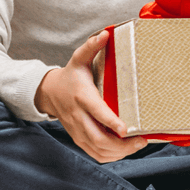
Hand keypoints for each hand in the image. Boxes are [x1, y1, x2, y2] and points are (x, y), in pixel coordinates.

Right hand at [34, 30, 147, 162]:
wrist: (48, 93)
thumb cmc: (69, 76)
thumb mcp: (78, 59)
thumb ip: (91, 47)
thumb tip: (105, 33)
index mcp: (82, 97)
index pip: (97, 112)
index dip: (111, 122)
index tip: (125, 129)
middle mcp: (78, 116)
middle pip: (98, 137)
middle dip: (121, 144)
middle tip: (141, 140)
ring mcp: (77, 130)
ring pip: (97, 149)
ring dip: (118, 152)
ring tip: (137, 145)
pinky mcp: (78, 138)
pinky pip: (94, 153)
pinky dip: (109, 156)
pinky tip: (124, 151)